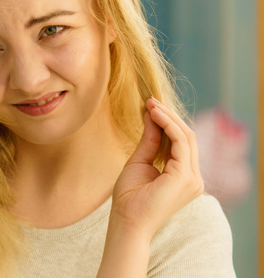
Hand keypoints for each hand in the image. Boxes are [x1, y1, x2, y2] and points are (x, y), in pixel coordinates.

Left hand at [111, 97, 203, 235]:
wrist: (126, 221)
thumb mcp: (139, 161)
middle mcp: (193, 178)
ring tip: (151, 104)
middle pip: (187, 137)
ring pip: (186, 137)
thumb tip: (152, 116)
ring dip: (168, 117)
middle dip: (169, 116)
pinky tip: (155, 115)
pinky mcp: (185, 177)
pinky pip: (181, 143)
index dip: (168, 122)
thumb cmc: (129, 197)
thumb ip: (150, 141)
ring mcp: (192, 179)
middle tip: (151, 100)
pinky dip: (169, 125)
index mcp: (184, 176)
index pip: (182, 142)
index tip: (150, 105)